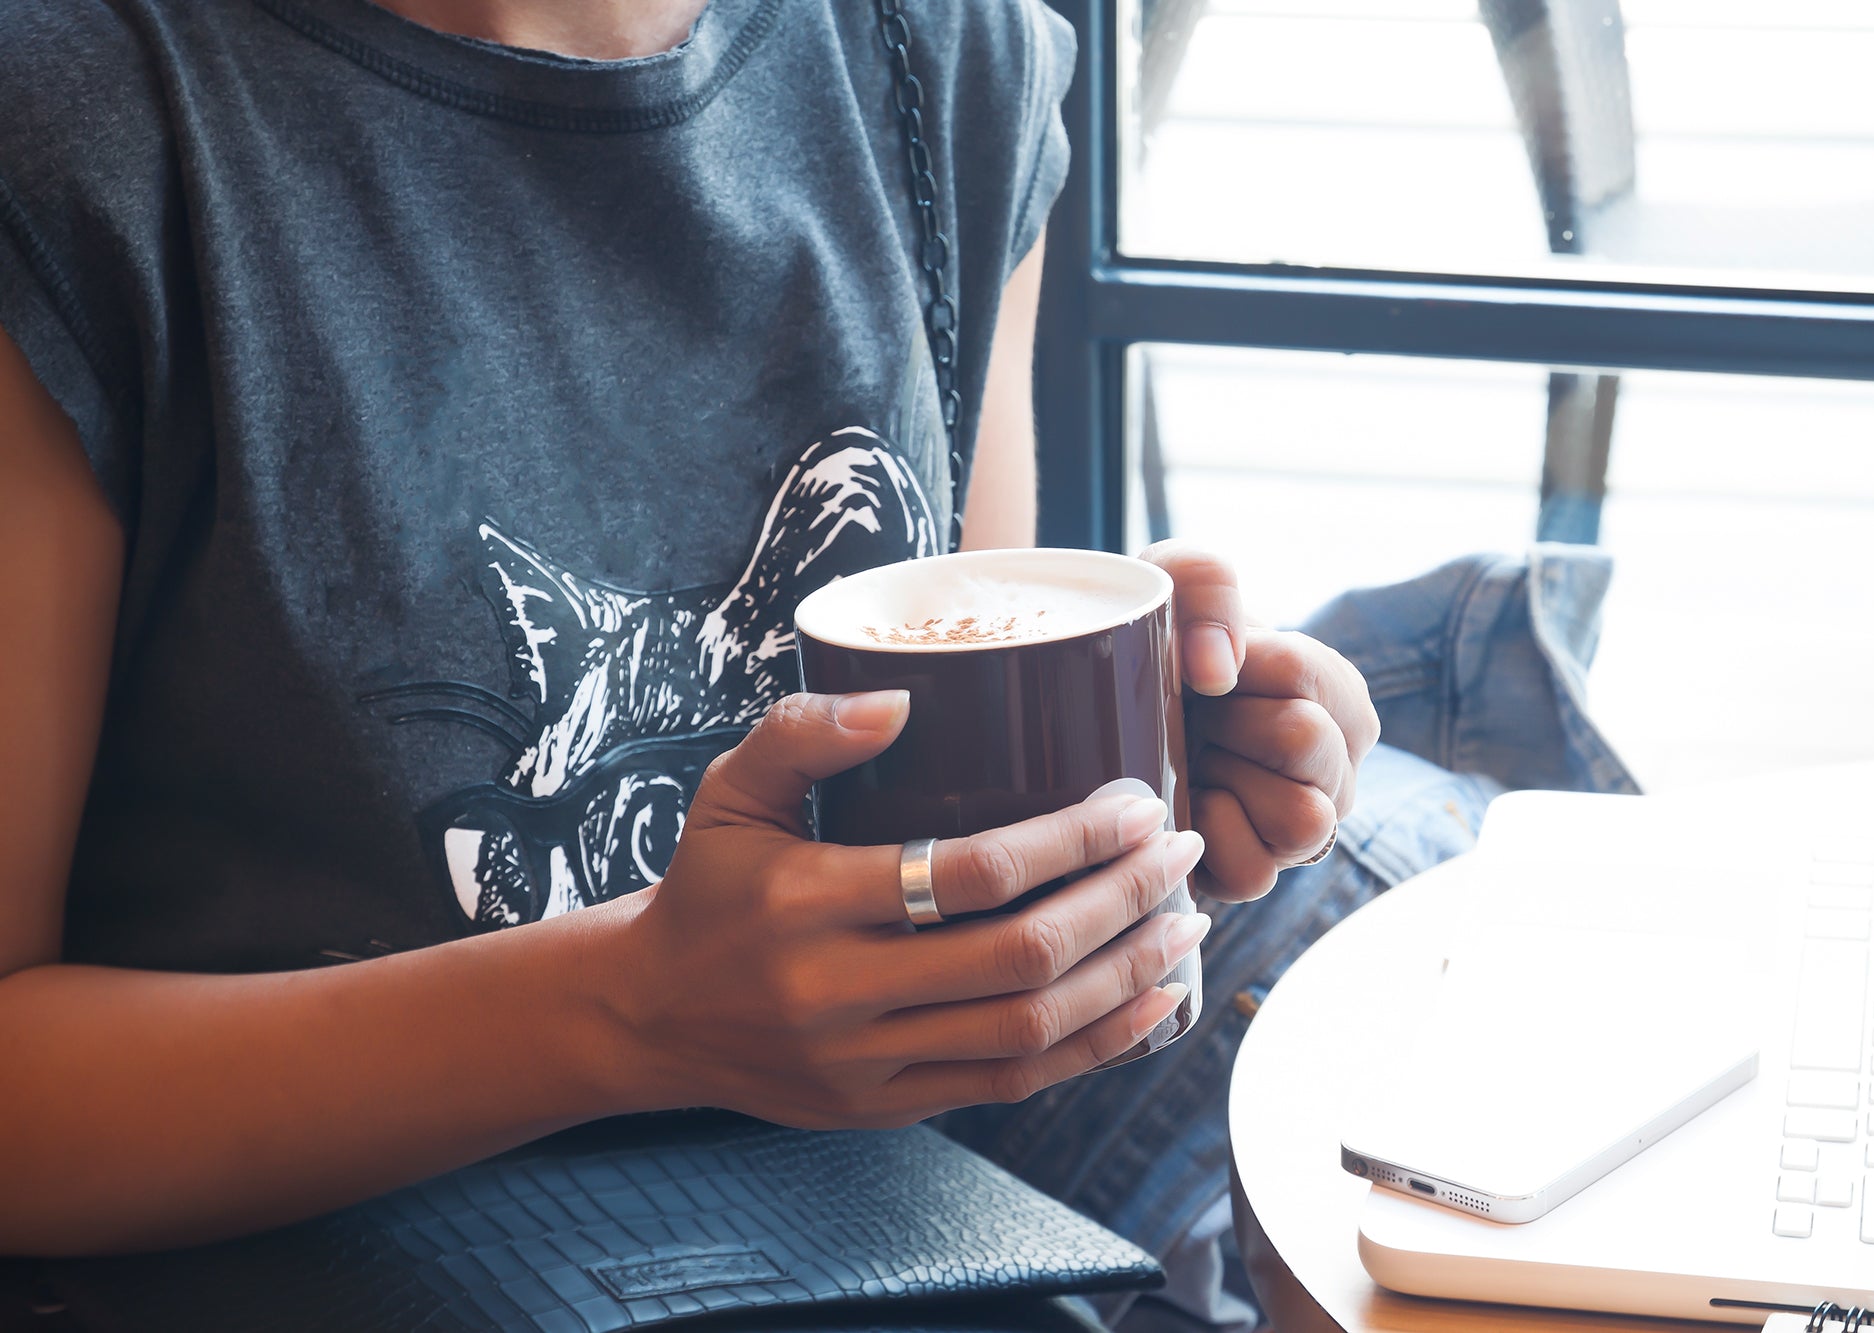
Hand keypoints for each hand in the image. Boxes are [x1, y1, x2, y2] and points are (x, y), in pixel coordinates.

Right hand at [607, 690, 1209, 1128]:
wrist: (650, 1015)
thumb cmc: (709, 886)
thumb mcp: (729, 791)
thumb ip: (804, 733)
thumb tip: (904, 700)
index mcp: (806, 902)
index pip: (972, 873)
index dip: (1074, 839)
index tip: (1138, 803)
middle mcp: (836, 992)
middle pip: (1020, 955)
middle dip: (1122, 901)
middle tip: (1179, 852)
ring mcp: (865, 1062)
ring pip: (1028, 1028)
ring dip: (1126, 974)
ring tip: (1185, 920)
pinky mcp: (885, 1107)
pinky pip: (1011, 1082)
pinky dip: (1096, 1045)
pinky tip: (1152, 1003)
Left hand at [1141, 540, 1380, 901]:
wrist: (1099, 709)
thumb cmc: (1156, 644)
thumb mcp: (1172, 581)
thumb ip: (1206, 582)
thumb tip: (1219, 671)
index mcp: (1340, 697)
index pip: (1306, 674)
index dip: (1241, 666)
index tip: (1201, 665)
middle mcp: (1338, 768)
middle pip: (1305, 741)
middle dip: (1229, 722)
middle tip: (1191, 715)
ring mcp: (1304, 832)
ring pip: (1302, 816)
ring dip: (1226, 779)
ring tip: (1190, 759)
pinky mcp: (1255, 875)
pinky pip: (1254, 872)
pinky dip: (1208, 836)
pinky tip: (1181, 804)